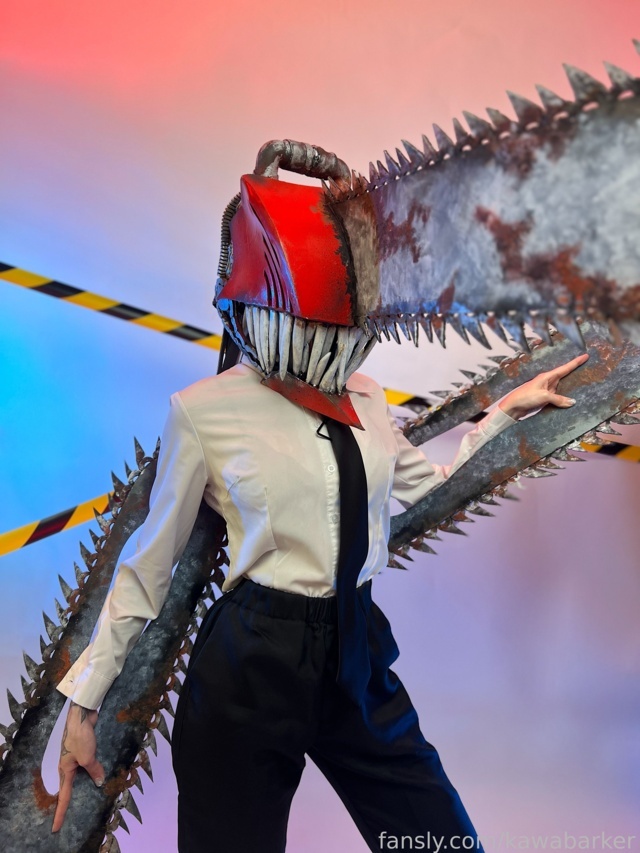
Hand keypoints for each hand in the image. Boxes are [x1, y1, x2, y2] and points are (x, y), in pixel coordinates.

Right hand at [52, 702, 104, 832]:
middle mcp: (68, 764)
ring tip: (96, 790)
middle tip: (76, 812)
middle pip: (73, 784)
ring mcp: (76, 755)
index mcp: (65, 769)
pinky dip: (95, 767)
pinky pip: (90, 761)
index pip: (64, 795)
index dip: (61, 812)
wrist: (81, 715)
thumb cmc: (80, 737)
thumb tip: (99, 782)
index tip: (56, 827)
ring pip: (83, 772)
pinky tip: (104, 770)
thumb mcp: (87, 757)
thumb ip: (94, 771)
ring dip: (90, 778)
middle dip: (75, 797)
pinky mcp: (84, 747)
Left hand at [498, 353, 588, 420]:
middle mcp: (548, 382)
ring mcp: (547, 390)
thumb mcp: (544, 396)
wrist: (513, 407)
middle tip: (588, 368)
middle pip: (565, 376)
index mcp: (547, 377)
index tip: (585, 356)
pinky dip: (565, 398)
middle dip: (575, 372)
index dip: (575, 362)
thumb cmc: (525, 397)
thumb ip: (558, 399)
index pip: (565, 368)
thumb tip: (572, 402)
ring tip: (584, 384)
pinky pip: (558, 397)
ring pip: (562, 387)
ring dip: (571, 387)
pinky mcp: (545, 398)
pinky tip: (571, 400)